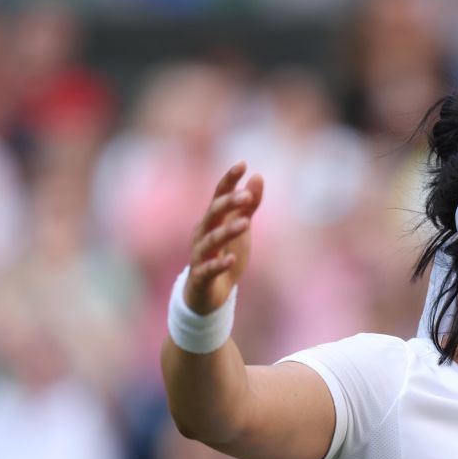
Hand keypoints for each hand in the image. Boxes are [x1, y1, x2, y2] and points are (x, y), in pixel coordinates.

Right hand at [185, 162, 263, 313]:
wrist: (208, 295)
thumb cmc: (224, 255)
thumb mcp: (241, 228)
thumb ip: (249, 205)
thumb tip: (257, 176)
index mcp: (212, 220)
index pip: (218, 195)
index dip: (229, 179)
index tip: (243, 164)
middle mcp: (203, 233)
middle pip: (213, 213)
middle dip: (228, 203)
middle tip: (247, 196)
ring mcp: (200, 255)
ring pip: (211, 240)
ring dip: (227, 231)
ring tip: (245, 224)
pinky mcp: (201, 277)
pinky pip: (208, 269)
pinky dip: (219, 264)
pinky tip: (232, 259)